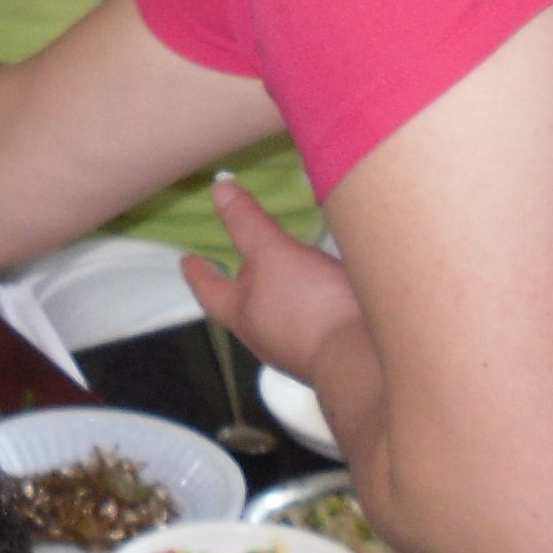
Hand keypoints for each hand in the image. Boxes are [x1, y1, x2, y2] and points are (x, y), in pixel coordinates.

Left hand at [181, 177, 362, 383]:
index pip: (211, 292)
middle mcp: (267, 338)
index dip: (199, 273)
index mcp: (244, 317)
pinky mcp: (332, 350)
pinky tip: (329, 291)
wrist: (364, 362)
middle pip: (247, 307)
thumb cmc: (310, 308)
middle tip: (243, 262)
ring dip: (281, 293)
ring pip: (281, 315)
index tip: (187, 260)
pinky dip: (313, 303)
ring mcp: (301, 349)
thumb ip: (248, 224)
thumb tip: (218, 189)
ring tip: (290, 271)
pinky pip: (314, 321)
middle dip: (245, 284)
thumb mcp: (275, 255)